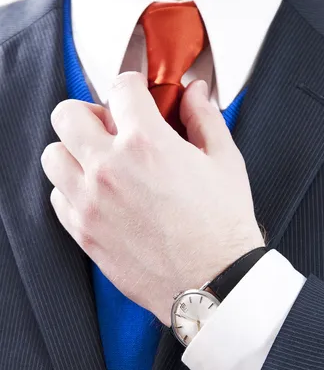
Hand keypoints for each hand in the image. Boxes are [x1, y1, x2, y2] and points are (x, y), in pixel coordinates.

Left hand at [41, 72, 265, 325]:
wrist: (214, 282)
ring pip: (53, 155)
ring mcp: (91, 202)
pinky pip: (57, 197)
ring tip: (100, 162)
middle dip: (91, 113)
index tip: (137, 96)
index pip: (120, 87)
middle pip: (68, 114)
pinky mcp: (84, 233)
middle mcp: (109, 168)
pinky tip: (98, 195)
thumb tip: (194, 94)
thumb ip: (204, 119)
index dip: (132, 86)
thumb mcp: (225, 162)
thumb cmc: (223, 228)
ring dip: (74, 151)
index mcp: (146, 143)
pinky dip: (71, 189)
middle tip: (112, 128)